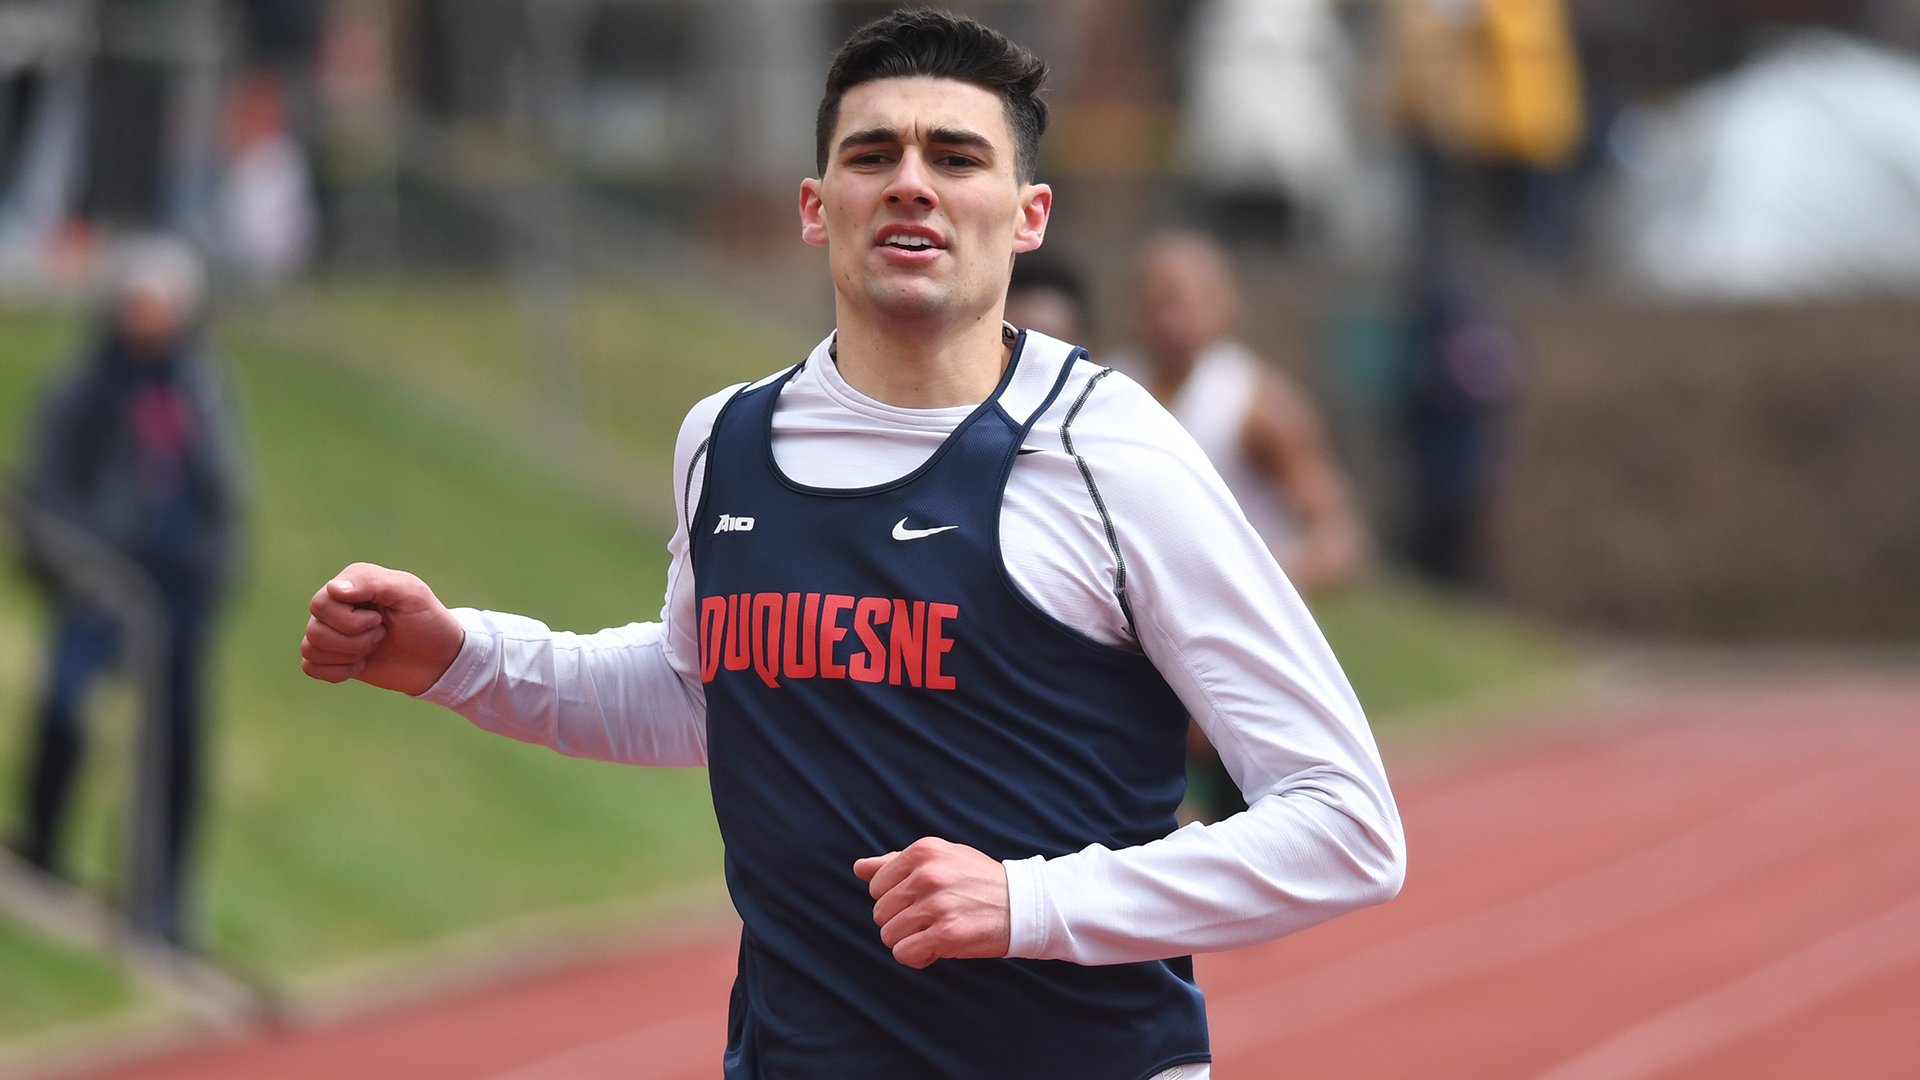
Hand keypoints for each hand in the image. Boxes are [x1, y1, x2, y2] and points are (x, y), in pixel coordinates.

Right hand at [300, 562, 464, 695]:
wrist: (438, 658)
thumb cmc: (427, 621)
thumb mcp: (411, 594)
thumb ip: (373, 583)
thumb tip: (333, 589)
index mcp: (352, 582)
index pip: (321, 603)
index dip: (351, 620)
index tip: (381, 618)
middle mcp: (336, 604)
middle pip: (314, 627)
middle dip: (353, 639)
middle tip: (381, 634)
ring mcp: (332, 631)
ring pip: (310, 647)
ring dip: (348, 654)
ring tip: (374, 648)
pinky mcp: (332, 657)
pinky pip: (309, 666)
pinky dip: (336, 672)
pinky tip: (360, 666)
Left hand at [853, 837, 1010, 968]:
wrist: (1022, 904)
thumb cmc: (977, 880)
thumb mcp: (940, 858)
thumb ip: (895, 863)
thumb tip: (858, 868)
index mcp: (923, 851)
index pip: (876, 884)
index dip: (894, 899)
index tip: (919, 901)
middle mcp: (928, 875)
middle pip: (879, 912)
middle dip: (900, 922)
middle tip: (929, 919)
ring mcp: (937, 905)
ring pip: (889, 935)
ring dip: (909, 941)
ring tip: (934, 932)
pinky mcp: (947, 934)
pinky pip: (904, 954)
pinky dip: (917, 956)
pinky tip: (937, 948)